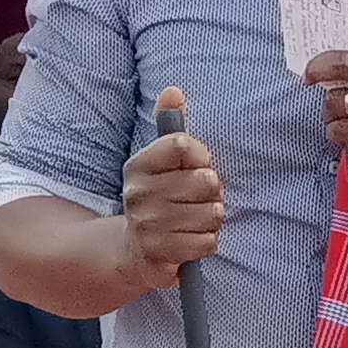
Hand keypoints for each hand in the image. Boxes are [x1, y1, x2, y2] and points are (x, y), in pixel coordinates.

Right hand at [120, 87, 224, 289]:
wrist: (135, 252)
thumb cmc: (160, 199)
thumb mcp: (160, 161)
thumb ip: (169, 123)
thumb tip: (173, 91)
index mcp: (138, 166)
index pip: (183, 144)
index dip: (202, 156)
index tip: (198, 165)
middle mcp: (137, 194)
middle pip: (205, 180)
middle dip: (212, 192)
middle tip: (199, 199)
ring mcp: (147, 226)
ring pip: (211, 213)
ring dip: (212, 218)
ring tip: (196, 219)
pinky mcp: (159, 256)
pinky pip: (207, 242)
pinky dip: (206, 242)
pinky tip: (191, 240)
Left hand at [310, 37, 347, 192]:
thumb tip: (337, 59)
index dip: (333, 50)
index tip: (320, 59)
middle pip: (345, 65)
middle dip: (319, 69)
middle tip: (309, 77)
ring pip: (340, 101)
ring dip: (329, 110)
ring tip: (336, 114)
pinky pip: (344, 129)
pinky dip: (336, 132)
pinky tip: (343, 132)